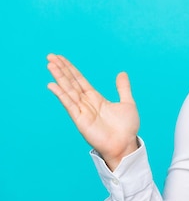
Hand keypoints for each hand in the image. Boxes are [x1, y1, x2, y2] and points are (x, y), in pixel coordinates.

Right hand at [47, 54, 139, 170]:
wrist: (126, 145)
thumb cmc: (126, 128)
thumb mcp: (127, 103)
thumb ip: (122, 88)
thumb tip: (121, 73)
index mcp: (96, 98)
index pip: (80, 80)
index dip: (71, 69)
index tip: (61, 58)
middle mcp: (87, 103)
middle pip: (71, 82)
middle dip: (61, 69)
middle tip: (50, 56)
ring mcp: (82, 111)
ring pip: (68, 90)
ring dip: (59, 77)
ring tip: (50, 64)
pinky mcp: (80, 120)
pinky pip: (69, 105)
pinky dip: (61, 95)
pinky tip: (53, 85)